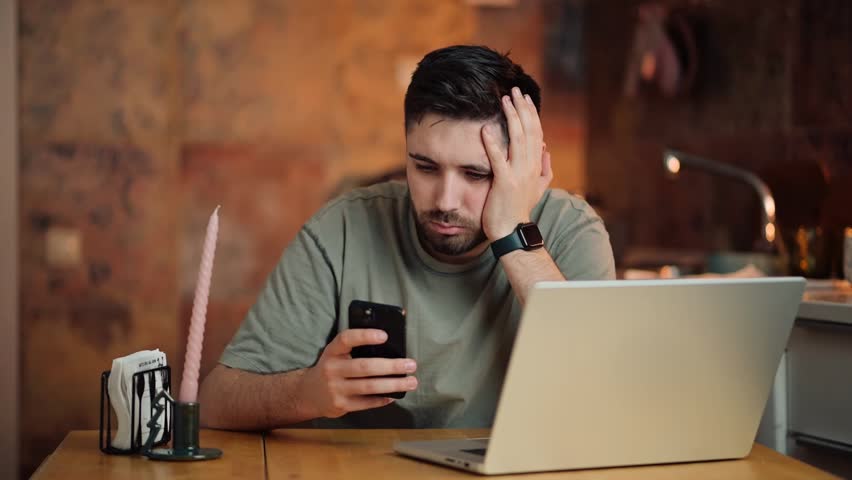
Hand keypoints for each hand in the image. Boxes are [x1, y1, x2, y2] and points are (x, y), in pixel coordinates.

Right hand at [299, 329, 417, 418]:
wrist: (309, 393)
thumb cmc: (333, 368)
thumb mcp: (337, 354)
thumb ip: (356, 349)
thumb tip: (391, 346)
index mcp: (332, 351)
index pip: (347, 339)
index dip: (365, 336)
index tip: (385, 335)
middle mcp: (332, 369)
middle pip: (364, 366)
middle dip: (391, 366)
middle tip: (411, 365)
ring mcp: (335, 388)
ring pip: (369, 386)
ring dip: (393, 384)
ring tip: (411, 382)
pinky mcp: (340, 405)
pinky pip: (366, 403)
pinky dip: (382, 399)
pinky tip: (395, 395)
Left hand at [481, 86, 552, 239]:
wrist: (513, 232)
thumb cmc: (519, 211)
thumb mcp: (537, 189)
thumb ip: (545, 169)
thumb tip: (547, 150)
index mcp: (536, 166)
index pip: (537, 134)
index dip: (531, 115)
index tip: (525, 99)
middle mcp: (530, 167)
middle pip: (529, 131)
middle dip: (522, 109)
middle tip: (515, 90)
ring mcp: (519, 174)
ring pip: (518, 140)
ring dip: (511, 118)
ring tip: (504, 100)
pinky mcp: (504, 182)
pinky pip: (498, 159)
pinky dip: (492, 143)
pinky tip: (485, 129)